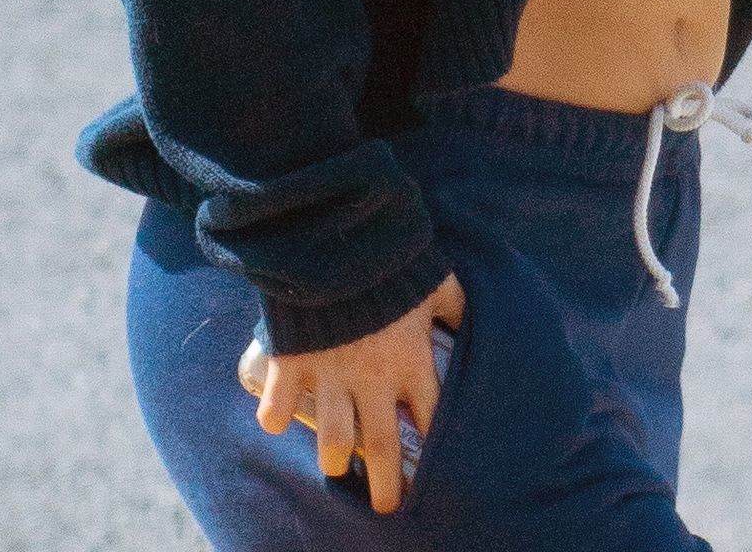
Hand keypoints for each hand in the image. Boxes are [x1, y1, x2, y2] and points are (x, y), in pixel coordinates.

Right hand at [254, 269, 466, 515]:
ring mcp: (330, 375)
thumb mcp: (437, 280)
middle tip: (387, 508)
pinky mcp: (292, 365)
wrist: (337, 244)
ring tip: (336, 468)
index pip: (431, 416)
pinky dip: (274, 416)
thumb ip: (455, 305)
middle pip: (382, 445)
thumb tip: (477, 317)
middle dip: (387, 483)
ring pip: (333, 437)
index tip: (435, 468)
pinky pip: (278, 405)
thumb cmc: (394, 263)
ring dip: (334, 457)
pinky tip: (277, 422)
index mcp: (411, 360)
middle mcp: (372, 379)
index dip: (436, 442)